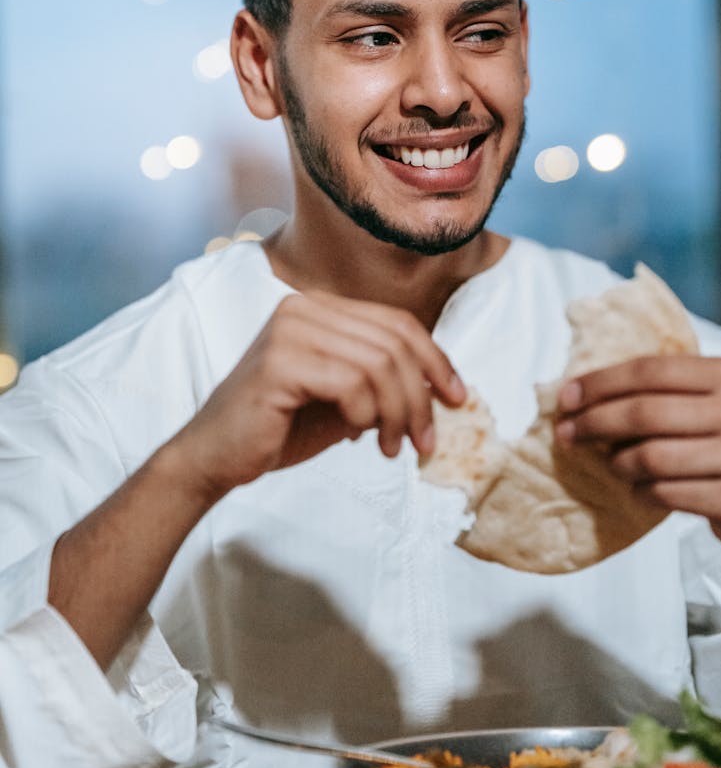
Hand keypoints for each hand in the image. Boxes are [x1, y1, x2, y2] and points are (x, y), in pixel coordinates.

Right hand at [172, 291, 465, 500]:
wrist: (215, 459)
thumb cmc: (280, 429)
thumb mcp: (345, 400)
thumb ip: (384, 383)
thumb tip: (441, 386)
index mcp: (320, 309)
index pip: (397, 323)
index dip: (436, 359)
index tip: (458, 398)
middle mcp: (304, 309)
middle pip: (393, 342)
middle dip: (421, 396)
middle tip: (426, 441)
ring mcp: (289, 330)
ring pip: (378, 364)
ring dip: (397, 412)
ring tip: (393, 447)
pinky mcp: (279, 361)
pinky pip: (350, 383)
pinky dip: (365, 414)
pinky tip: (355, 437)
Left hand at [554, 354, 720, 548]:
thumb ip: (683, 387)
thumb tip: (602, 393)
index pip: (649, 371)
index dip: (600, 382)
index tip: (568, 396)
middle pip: (642, 413)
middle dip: (593, 422)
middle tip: (568, 433)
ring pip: (650, 457)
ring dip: (618, 463)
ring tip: (612, 464)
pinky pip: (668, 494)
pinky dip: (643, 492)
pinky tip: (641, 488)